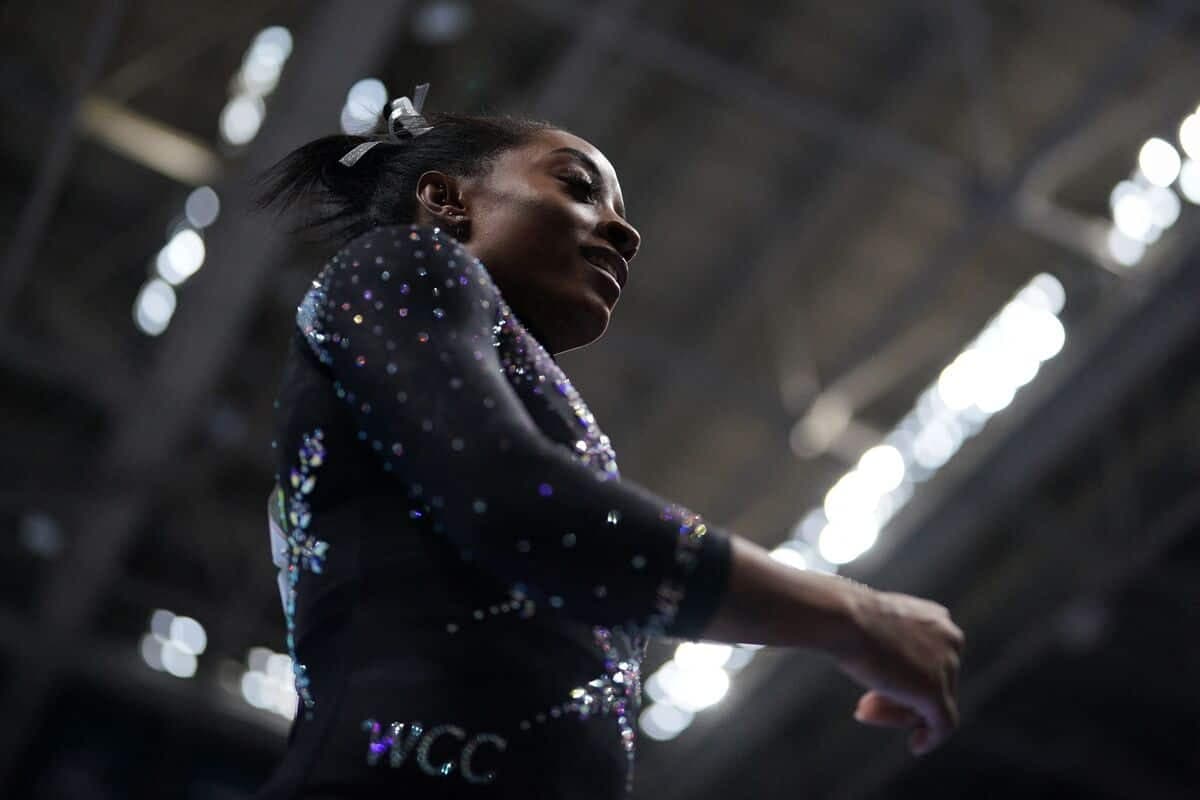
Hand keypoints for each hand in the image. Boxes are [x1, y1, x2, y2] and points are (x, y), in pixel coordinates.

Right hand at [832, 584, 964, 755]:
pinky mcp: (935, 691)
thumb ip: (893, 643)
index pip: (928, 661)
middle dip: (894, 698)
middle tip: (863, 706)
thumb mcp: (877, 624)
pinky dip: (932, 738)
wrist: (845, 619)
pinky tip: (917, 746)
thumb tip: (892, 673)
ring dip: (896, 714)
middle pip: (930, 684)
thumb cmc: (849, 618)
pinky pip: (943, 724)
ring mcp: (946, 667)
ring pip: (931, 705)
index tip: (874, 689)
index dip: (901, 676)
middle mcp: (950, 640)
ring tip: (864, 713)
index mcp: (938, 620)